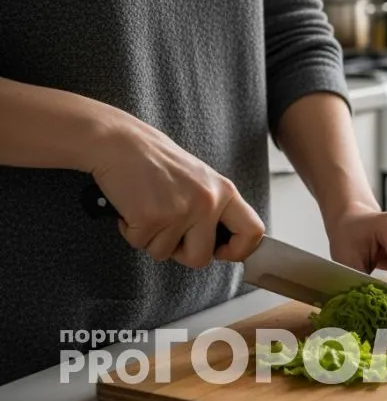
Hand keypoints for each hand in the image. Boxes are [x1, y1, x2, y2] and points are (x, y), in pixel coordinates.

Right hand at [89, 116, 264, 266]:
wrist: (119, 143)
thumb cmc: (156, 161)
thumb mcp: (200, 180)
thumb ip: (214, 208)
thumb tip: (222, 244)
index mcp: (225, 191)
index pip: (253, 232)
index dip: (239, 251)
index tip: (221, 252)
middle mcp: (208, 202)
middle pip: (201, 258)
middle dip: (180, 252)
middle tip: (167, 230)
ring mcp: (180, 211)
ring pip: (165, 254)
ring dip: (151, 238)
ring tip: (147, 208)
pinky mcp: (150, 218)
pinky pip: (140, 244)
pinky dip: (131, 231)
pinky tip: (132, 208)